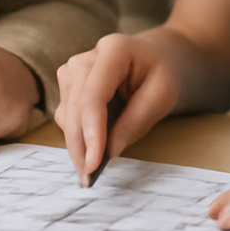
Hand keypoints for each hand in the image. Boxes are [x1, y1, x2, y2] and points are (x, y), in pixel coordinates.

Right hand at [55, 33, 179, 183]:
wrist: (154, 57)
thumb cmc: (161, 73)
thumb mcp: (163, 95)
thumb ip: (137, 121)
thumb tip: (110, 151)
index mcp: (113, 51)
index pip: (94, 96)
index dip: (91, 133)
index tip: (94, 166)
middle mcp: (84, 59)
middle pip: (74, 108)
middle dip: (80, 147)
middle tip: (89, 180)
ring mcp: (71, 71)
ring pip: (66, 116)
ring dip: (79, 144)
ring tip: (97, 164)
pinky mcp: (67, 86)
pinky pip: (67, 118)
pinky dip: (79, 137)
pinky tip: (95, 147)